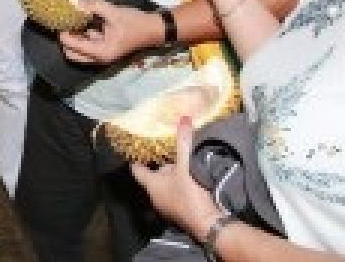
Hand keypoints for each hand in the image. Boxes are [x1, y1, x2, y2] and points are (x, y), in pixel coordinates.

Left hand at [59, 0, 163, 64]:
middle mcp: (99, 59)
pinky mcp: (105, 49)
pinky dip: (83, 36)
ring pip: (79, 51)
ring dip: (74, 38)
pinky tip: (82, 21)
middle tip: (63, 22)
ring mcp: (102, 55)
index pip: (72, 47)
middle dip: (65, 40)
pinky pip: (88, 46)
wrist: (154, 29)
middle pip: (72, 54)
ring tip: (70, 20)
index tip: (59, 19)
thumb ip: (93, 6)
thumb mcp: (113, 12)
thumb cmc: (135, 23)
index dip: (63, 34)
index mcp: (100, 53)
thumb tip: (75, 2)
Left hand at [130, 117, 224, 237]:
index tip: (139, 143)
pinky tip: (189, 172)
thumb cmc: (189, 197)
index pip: (137, 169)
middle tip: (164, 143)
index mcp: (151, 186)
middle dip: (159, 160)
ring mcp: (168, 203)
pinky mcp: (181, 207)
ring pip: (166, 182)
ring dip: (171, 171)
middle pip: (153, 175)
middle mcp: (156, 195)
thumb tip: (183, 119)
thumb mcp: (185, 168)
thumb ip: (183, 144)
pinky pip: (176, 189)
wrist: (208, 226)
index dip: (136, 156)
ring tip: (178, 155)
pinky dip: (179, 180)